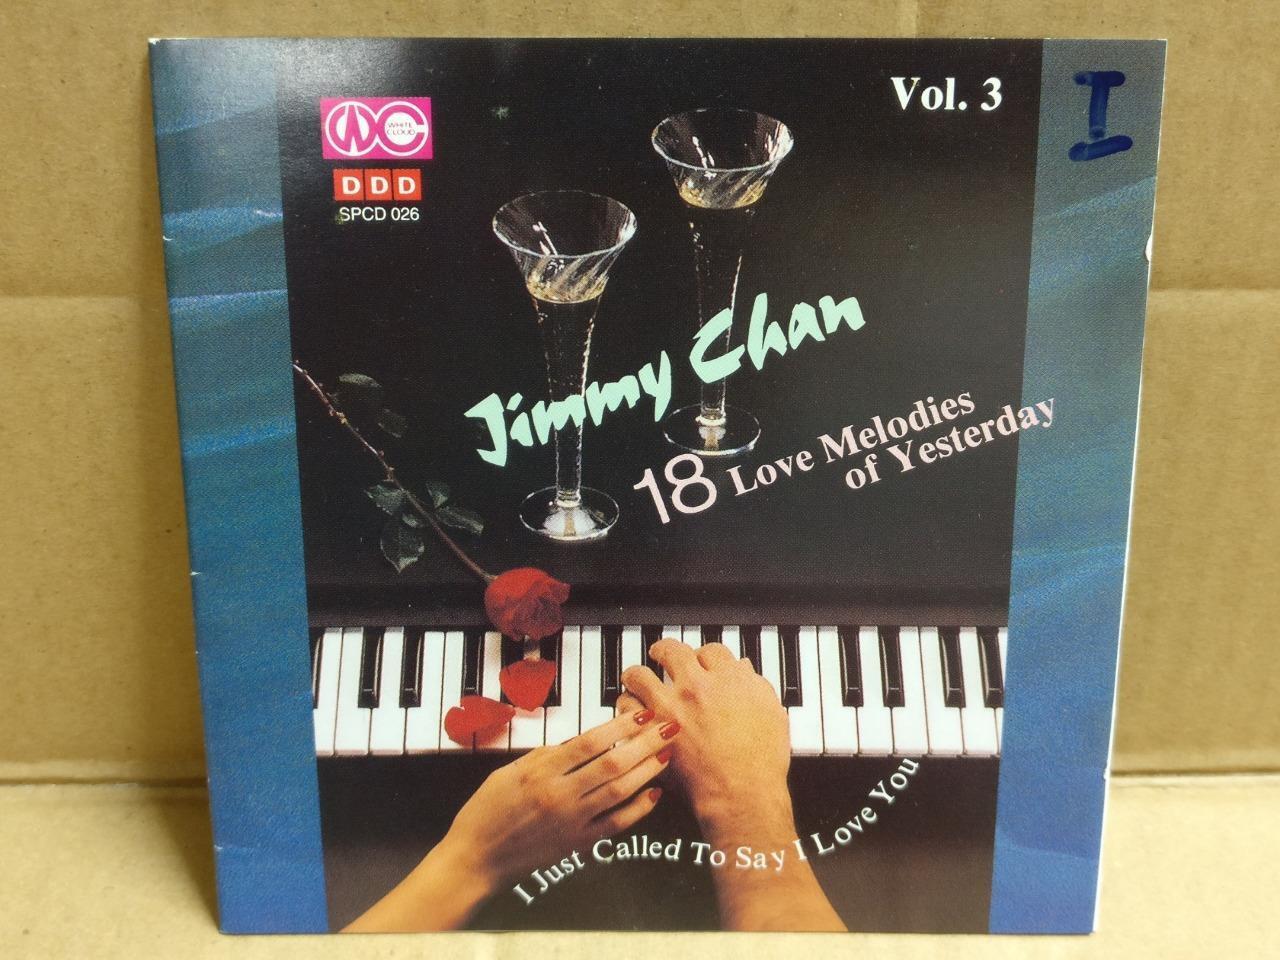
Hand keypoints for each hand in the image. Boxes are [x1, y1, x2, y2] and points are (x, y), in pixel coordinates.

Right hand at [345, 709, 675, 930]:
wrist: (475, 859)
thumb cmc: (486, 812)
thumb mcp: (509, 771)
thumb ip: (545, 755)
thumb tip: (578, 740)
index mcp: (539, 773)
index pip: (588, 743)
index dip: (619, 726)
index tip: (640, 712)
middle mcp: (558, 796)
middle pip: (612, 764)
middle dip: (645, 743)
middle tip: (668, 727)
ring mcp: (571, 823)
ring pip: (619, 792)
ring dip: (647, 771)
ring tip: (667, 754)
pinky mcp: (577, 846)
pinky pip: (615, 825)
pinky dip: (637, 810)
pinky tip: (653, 794)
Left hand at [621, 641, 843, 931]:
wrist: (741, 794)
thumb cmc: (761, 762)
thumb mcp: (772, 715)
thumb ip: (756, 686)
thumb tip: (744, 670)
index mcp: (728, 679)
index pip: (710, 650)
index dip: (703, 654)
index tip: (700, 660)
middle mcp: (696, 686)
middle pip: (670, 651)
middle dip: (663, 651)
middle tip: (659, 654)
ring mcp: (671, 708)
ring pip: (639, 675)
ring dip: (637, 676)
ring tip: (635, 679)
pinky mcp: (652, 731)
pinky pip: (627, 707)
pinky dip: (627, 707)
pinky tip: (631, 711)